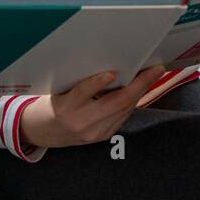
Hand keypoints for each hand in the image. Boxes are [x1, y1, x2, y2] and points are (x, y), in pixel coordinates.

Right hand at [18, 65, 166, 148]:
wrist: (44, 132)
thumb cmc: (54, 103)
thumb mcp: (60, 90)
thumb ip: (81, 81)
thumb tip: (110, 63)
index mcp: (65, 107)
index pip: (82, 93)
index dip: (97, 83)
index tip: (111, 72)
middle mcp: (81, 122)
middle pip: (116, 103)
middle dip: (139, 84)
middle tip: (155, 69)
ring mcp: (94, 133)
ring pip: (125, 109)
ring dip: (141, 91)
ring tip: (152, 75)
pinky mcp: (103, 137)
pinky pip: (123, 116)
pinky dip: (133, 100)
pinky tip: (140, 89)